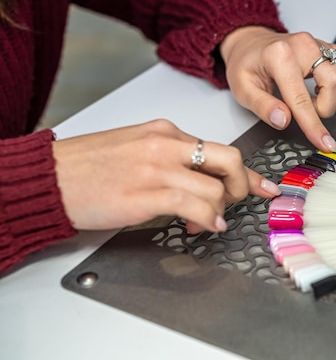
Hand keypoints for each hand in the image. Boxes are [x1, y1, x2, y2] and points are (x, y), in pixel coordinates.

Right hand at [52, 119, 280, 232]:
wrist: (49, 178)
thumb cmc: (86, 167)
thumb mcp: (135, 151)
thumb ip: (171, 160)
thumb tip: (202, 180)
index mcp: (163, 132)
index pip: (218, 148)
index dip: (246, 171)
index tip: (261, 185)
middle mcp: (165, 144)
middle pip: (228, 158)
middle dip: (241, 185)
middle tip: (233, 202)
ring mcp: (157, 167)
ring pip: (215, 187)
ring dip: (220, 210)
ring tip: (207, 221)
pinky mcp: (147, 193)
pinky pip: (196, 206)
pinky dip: (209, 219)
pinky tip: (204, 227)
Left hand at [219, 26, 335, 152]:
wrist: (251, 43)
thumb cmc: (247, 65)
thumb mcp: (242, 89)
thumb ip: (263, 106)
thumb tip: (283, 120)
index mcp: (279, 57)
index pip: (301, 98)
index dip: (313, 125)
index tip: (324, 143)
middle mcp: (304, 45)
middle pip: (335, 82)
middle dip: (326, 107)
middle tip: (307, 110)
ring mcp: (319, 42)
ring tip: (315, 95)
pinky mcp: (329, 44)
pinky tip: (329, 83)